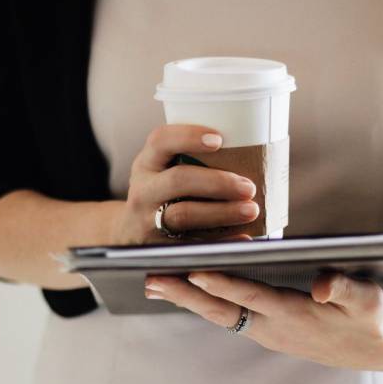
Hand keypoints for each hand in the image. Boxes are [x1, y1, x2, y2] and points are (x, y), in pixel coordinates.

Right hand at [112, 124, 258, 244]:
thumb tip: (254, 150)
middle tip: (248, 187)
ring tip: (250, 210)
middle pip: (178, 181)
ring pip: (183, 215)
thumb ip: (192, 159)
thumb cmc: (161, 193)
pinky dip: (221, 241)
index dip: (189, 137)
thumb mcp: (162, 170)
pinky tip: (243, 237)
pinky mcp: (160, 246)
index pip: (161, 140)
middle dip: (217, 182)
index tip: (219, 139)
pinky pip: (191, 245)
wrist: (128, 232)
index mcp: (147, 163)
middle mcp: (144, 190)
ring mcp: (148, 220)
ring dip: (222, 212)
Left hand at [143, 271, 382, 370]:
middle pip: (221, 309)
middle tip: (151, 279)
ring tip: (155, 282)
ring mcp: (266, 332)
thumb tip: (321, 286)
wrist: (374, 352)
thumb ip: (345, 289)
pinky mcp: (266, 330)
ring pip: (219, 314)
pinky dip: (203, 302)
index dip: (223, 282)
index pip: (252, 295)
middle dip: (185, 294)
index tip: (193, 270)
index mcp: (295, 315)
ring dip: (187, 299)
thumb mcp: (368, 301)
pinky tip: (186, 290)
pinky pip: (228, 316)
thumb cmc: (370, 320)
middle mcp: (273, 327)